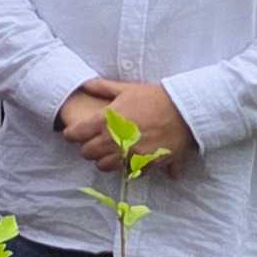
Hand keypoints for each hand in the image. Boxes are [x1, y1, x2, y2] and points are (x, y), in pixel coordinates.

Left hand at [62, 78, 189, 174]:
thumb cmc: (154, 98)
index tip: (76, 133)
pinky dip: (127, 167)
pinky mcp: (144, 164)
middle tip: (96, 142)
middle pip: (87, 153)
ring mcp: (128, 154)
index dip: (72, 134)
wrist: (184, 112)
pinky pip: (127, 172)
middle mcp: (113, 140)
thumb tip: (86, 84)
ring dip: (105, 160)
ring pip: (103, 166)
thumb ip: (103, 88)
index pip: (75, 134)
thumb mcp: (127, 89)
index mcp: (104, 121)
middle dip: (89, 148)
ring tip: (113, 152)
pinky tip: (132, 158)